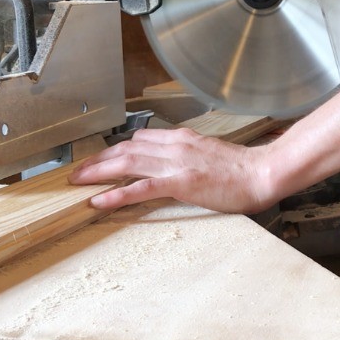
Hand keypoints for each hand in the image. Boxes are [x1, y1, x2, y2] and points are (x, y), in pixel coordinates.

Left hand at [68, 127, 274, 212]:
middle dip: (98, 160)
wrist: (262, 173)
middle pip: (125, 149)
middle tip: (77, 171)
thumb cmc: (242, 169)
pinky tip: (99, 200)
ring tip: (78, 182)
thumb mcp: (209, 155)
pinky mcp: (181, 183)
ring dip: (98, 173)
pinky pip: (140, 188)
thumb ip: (187, 155)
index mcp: (181, 139)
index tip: (99, 159)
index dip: (114, 151)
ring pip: (127, 164)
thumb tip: (170, 163)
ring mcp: (176, 164)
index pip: (138, 141)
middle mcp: (174, 146)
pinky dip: (116, 194)